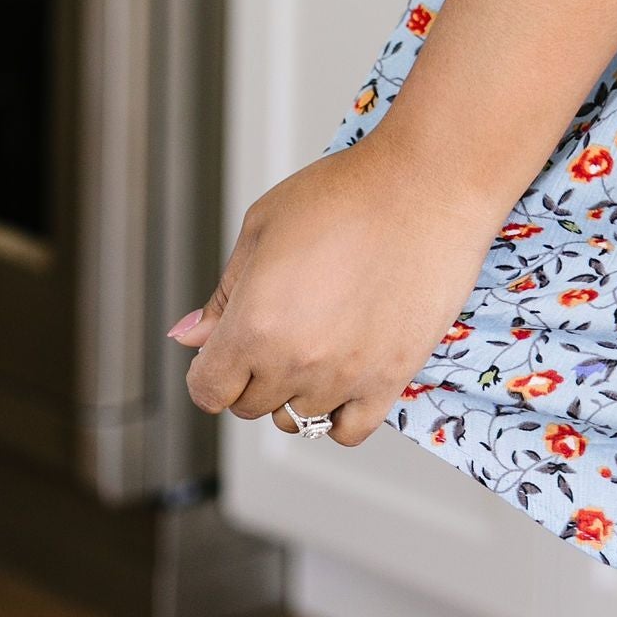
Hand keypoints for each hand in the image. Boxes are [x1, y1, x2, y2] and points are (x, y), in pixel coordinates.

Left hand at [169, 135, 501, 446]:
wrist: (427, 186)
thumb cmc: (347, 193)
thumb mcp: (263, 226)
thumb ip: (223, 292)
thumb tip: (189, 337)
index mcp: (254, 324)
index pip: (208, 390)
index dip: (210, 371)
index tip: (223, 354)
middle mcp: (295, 360)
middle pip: (250, 406)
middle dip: (252, 376)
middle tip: (279, 332)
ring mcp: (345, 375)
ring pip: (298, 419)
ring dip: (296, 391)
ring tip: (316, 346)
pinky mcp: (391, 378)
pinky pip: (349, 431)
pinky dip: (338, 415)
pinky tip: (343, 378)